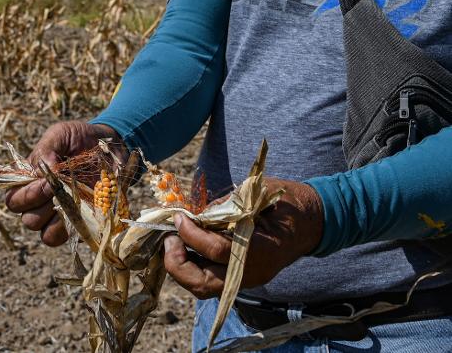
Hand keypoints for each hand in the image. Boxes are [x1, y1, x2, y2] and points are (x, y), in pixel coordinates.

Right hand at [5, 121, 126, 245]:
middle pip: (27, 219)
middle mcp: (41, 204)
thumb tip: (43, 171)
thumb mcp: (61, 134)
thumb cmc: (81, 139)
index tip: (46, 181)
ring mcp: (61, 216)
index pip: (13, 200)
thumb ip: (47, 148)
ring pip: (45, 234)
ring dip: (56, 219)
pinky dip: (73, 228)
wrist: (111, 146)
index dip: (26, 195)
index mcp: (30, 183)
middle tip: (57, 188)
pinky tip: (84, 211)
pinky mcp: (81, 224)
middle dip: (40, 205)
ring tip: (71, 200)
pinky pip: (70, 238)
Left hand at [163, 178, 323, 298]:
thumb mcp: (256, 194)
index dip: (191, 233)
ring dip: (180, 267)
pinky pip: (208, 280)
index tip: (179, 216)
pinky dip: (190, 266)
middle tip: (169, 238)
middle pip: (202, 283)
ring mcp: (246, 280)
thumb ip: (224, 205)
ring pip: (202, 287)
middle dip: (177, 262)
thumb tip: (193, 214)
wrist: (312, 222)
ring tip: (173, 242)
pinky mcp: (239, 279)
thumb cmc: (284, 203)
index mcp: (262, 250)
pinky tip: (184, 247)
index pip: (216, 249)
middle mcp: (252, 273)